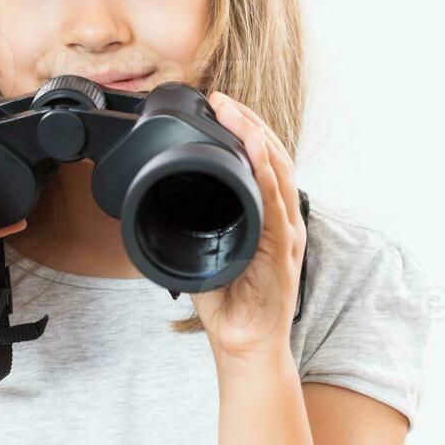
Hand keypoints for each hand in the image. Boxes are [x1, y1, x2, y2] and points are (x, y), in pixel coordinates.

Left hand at [190, 91, 307, 362]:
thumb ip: (189, 225)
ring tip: (237, 116)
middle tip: (222, 100)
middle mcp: (282, 217)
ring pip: (278, 173)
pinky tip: (257, 157)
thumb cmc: (229, 302)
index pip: (261, 159)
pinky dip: (267, 179)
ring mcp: (287, 233)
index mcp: (267, 213)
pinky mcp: (285, 253)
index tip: (220, 105)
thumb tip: (156, 202)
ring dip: (257, 140)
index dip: (244, 128)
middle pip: (273, 155)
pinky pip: (278, 208)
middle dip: (248, 122)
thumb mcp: (203, 251)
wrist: (245, 345)